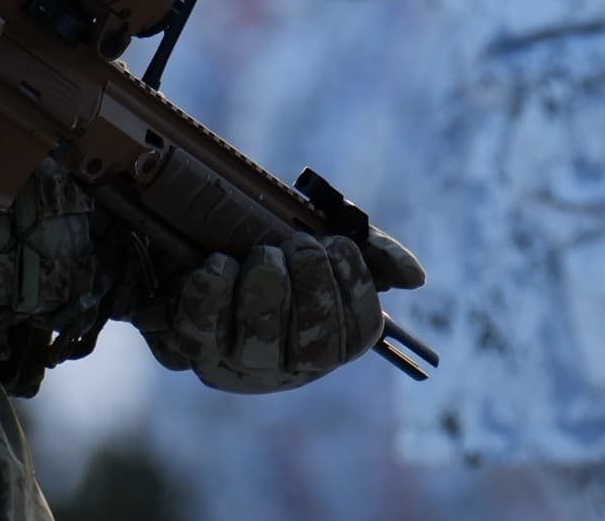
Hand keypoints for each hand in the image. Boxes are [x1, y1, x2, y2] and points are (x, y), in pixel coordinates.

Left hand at [145, 231, 387, 392]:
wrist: (196, 241)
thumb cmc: (272, 246)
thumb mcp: (322, 242)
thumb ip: (371, 253)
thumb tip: (414, 277)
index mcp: (325, 340)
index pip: (356, 336)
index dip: (355, 292)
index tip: (340, 247)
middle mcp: (285, 363)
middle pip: (311, 348)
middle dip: (313, 289)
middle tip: (302, 244)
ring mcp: (235, 360)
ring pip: (258, 342)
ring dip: (267, 289)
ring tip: (264, 252)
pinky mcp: (190, 344)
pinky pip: (203, 327)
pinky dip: (213, 292)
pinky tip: (219, 263)